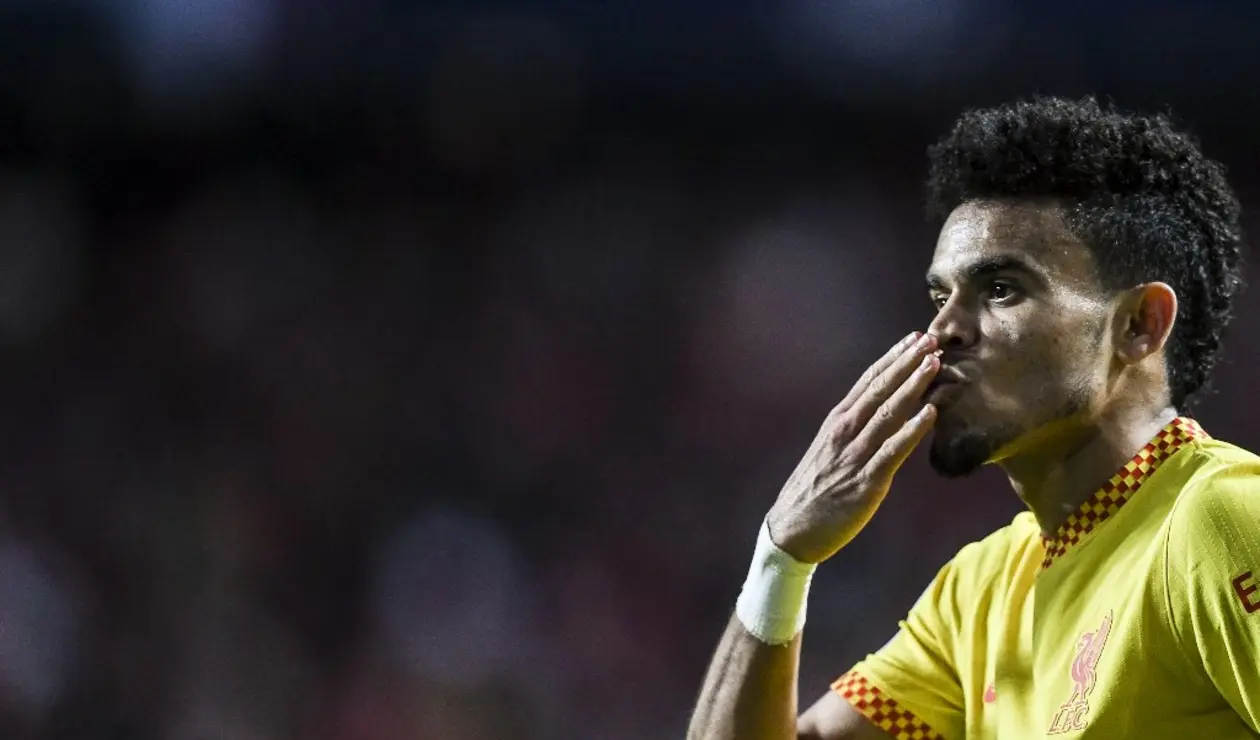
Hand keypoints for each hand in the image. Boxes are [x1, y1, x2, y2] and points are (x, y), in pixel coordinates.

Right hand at [766, 332, 939, 563]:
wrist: (792, 529)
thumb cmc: (813, 491)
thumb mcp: (830, 450)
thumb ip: (854, 431)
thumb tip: (883, 415)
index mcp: (837, 422)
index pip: (868, 382)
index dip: (892, 358)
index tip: (913, 338)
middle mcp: (844, 432)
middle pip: (880, 389)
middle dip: (906, 362)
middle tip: (930, 339)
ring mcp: (854, 455)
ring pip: (888, 413)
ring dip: (913, 386)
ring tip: (935, 364)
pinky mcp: (865, 481)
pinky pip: (892, 451)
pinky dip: (910, 430)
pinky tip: (929, 413)